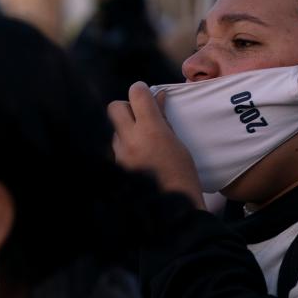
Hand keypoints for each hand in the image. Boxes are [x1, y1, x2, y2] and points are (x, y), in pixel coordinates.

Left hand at [108, 82, 205, 208]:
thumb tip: (158, 97)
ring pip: (114, 129)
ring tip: (143, 142)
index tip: (145, 92)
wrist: (173, 207)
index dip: (141, 90)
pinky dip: (125, 146)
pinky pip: (116, 148)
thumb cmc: (183, 175)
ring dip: (126, 129)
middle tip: (140, 116)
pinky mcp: (116, 167)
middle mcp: (130, 140)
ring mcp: (120, 155)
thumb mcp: (178, 143)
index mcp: (151, 130)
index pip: (137, 94)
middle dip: (126, 107)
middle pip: (114, 107)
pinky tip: (140, 156)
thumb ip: (163, 118)